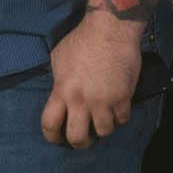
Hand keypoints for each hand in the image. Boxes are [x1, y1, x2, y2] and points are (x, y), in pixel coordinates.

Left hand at [40, 6, 146, 148]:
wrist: (110, 29)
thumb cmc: (82, 40)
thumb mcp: (59, 59)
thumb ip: (59, 82)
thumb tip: (61, 95)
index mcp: (62, 91)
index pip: (50, 125)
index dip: (52, 137)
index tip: (58, 139)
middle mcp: (81, 100)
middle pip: (77, 138)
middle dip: (80, 143)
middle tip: (84, 137)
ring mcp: (104, 100)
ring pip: (104, 132)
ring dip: (103, 128)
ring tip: (103, 119)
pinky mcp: (123, 97)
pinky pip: (122, 120)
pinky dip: (119, 117)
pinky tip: (117, 109)